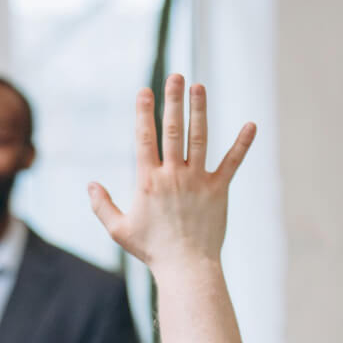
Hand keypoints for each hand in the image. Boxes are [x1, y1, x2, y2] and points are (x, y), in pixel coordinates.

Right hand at [87, 75, 254, 270]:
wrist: (185, 267)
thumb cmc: (151, 249)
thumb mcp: (118, 230)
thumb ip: (102, 205)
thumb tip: (90, 184)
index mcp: (148, 181)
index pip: (145, 139)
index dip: (144, 113)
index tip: (144, 91)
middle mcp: (173, 175)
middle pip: (173, 130)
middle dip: (173, 101)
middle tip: (176, 76)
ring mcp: (198, 181)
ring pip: (200, 138)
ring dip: (200, 110)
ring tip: (199, 87)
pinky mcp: (218, 190)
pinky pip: (232, 162)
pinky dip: (242, 144)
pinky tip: (252, 124)